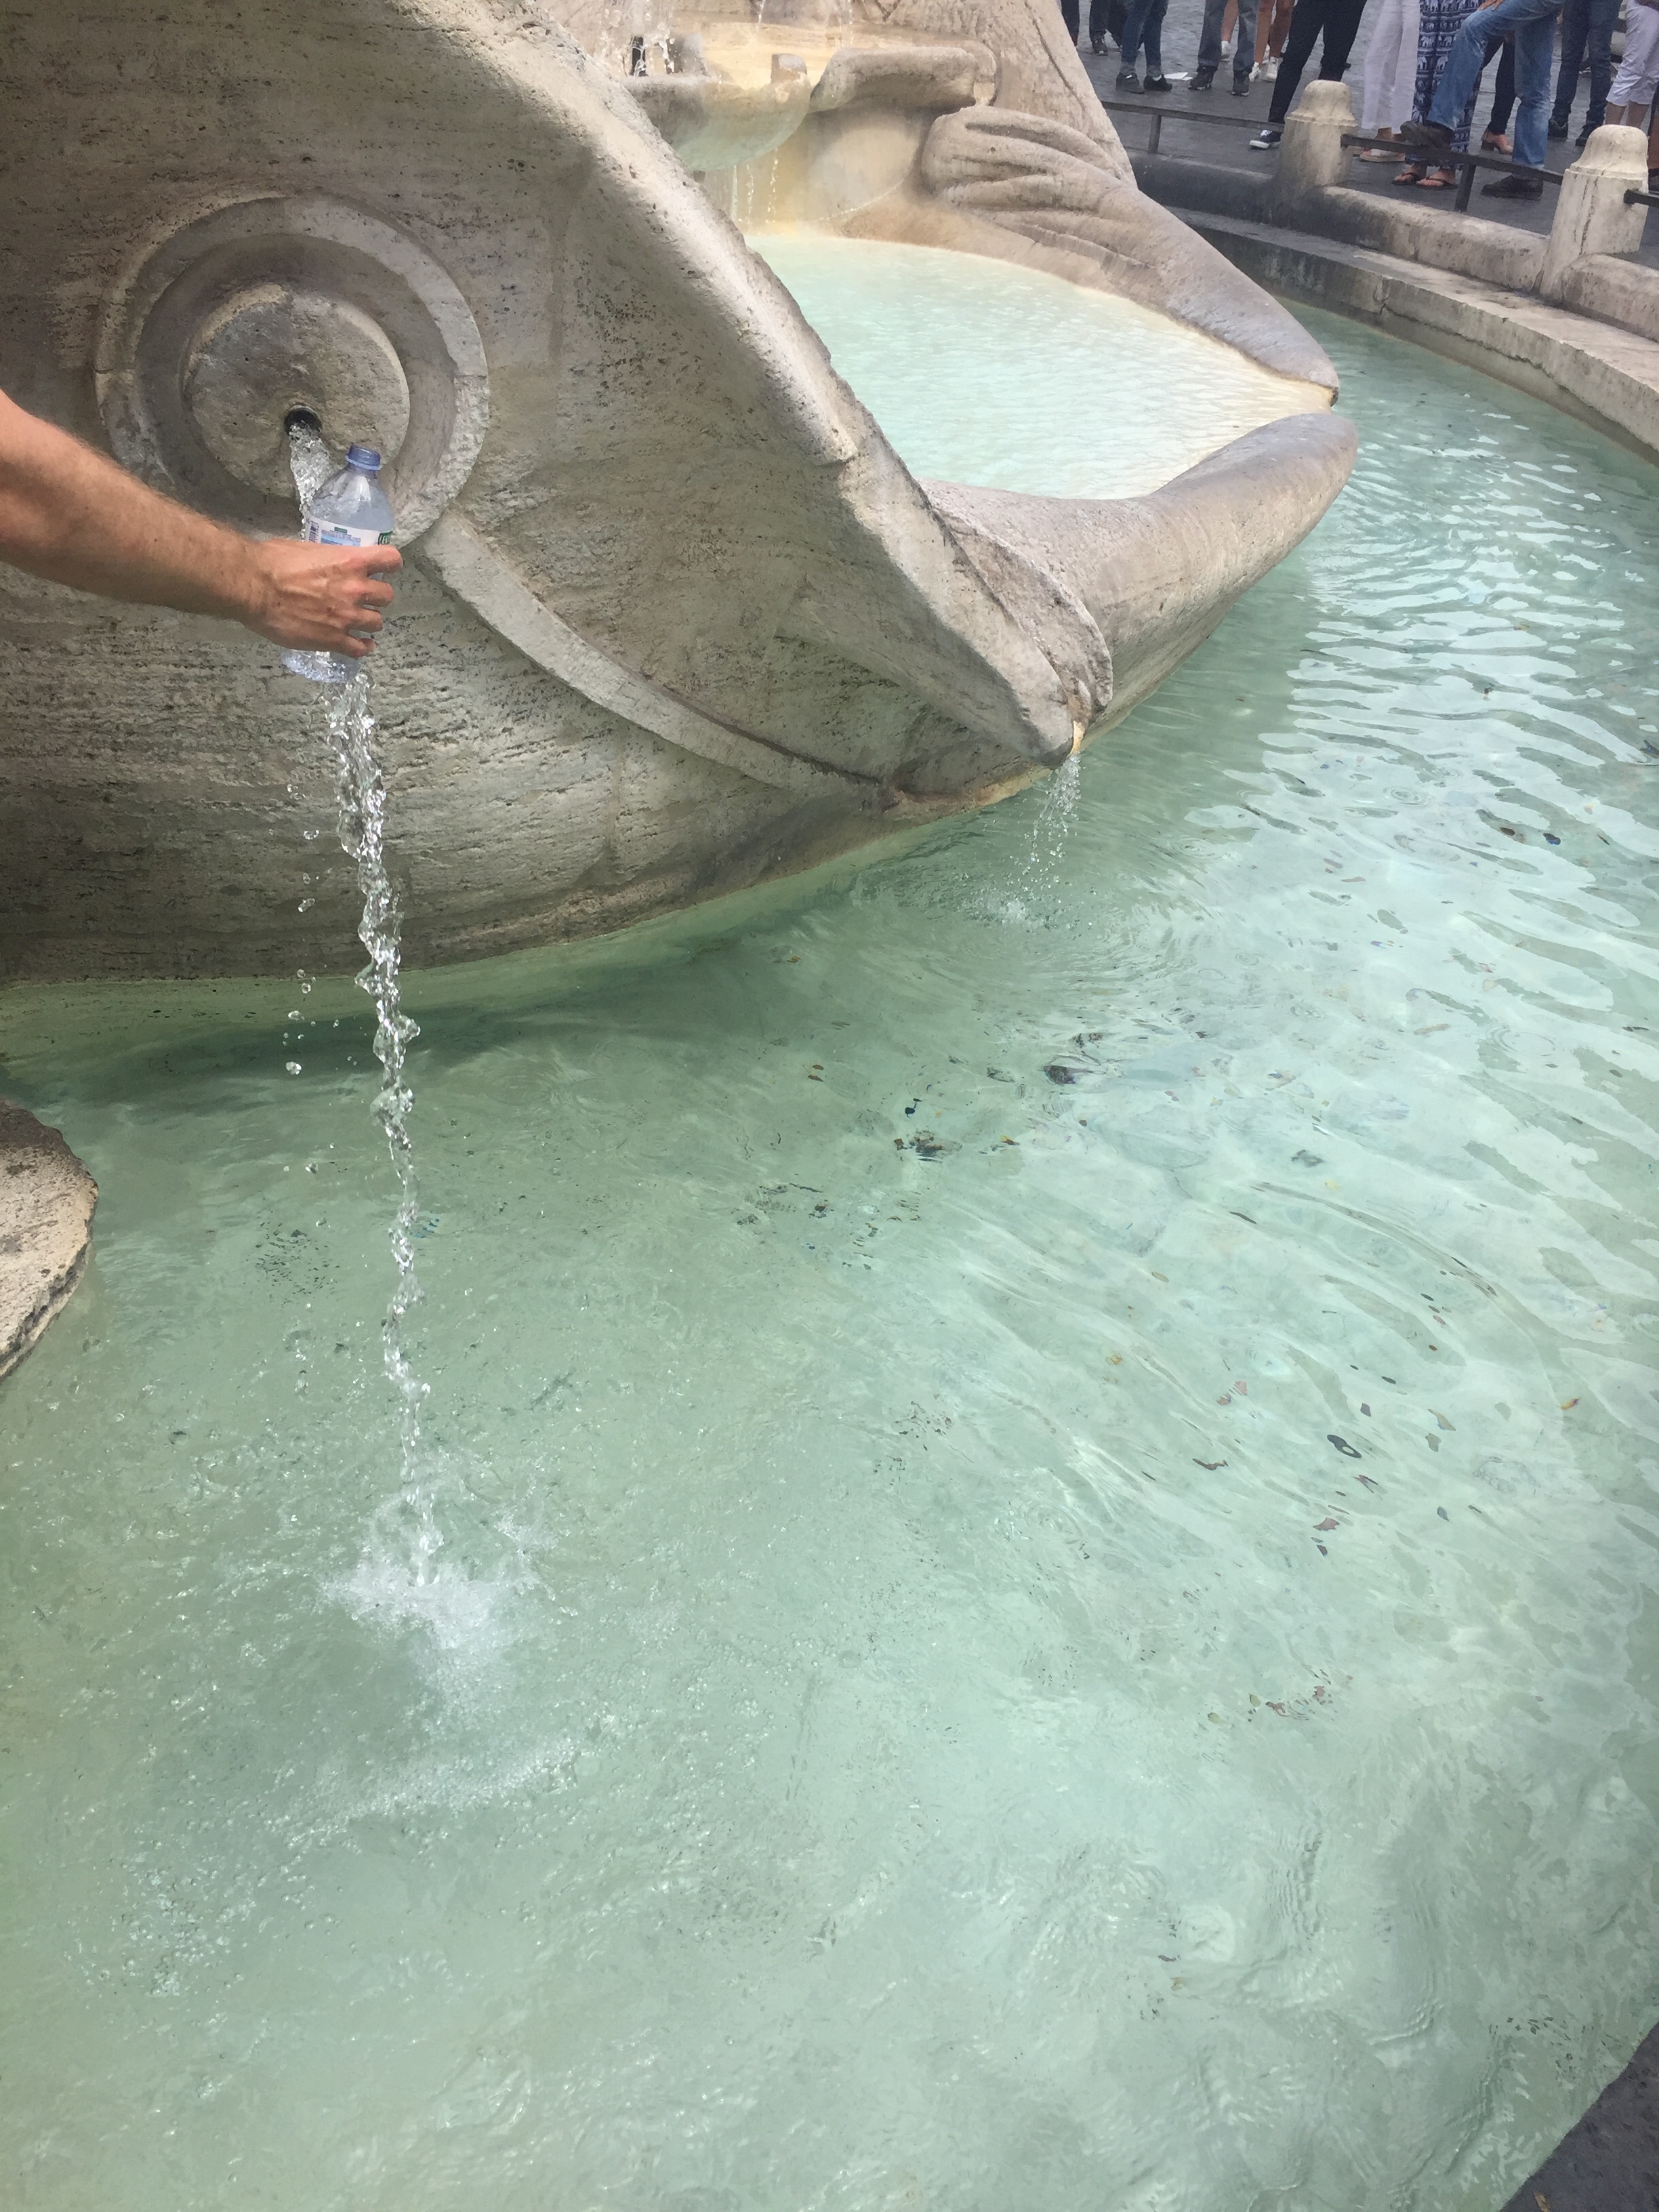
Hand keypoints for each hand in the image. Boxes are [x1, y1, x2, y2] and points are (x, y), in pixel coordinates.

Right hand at [241, 538, 402, 657]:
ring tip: (357, 621)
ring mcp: (347, 617)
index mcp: (350, 562)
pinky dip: (363, 647)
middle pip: (386, 596)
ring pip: (377, 623)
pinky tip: (361, 645)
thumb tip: (328, 564)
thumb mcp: (306, 550)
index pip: (391, 560)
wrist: (254, 587)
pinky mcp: (334, 640)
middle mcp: (355, 590)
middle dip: (377, 597)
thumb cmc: (273, 562)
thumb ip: (327, 559)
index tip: (384, 568)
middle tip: (363, 598)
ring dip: (369, 621)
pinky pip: (360, 649)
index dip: (389, 565)